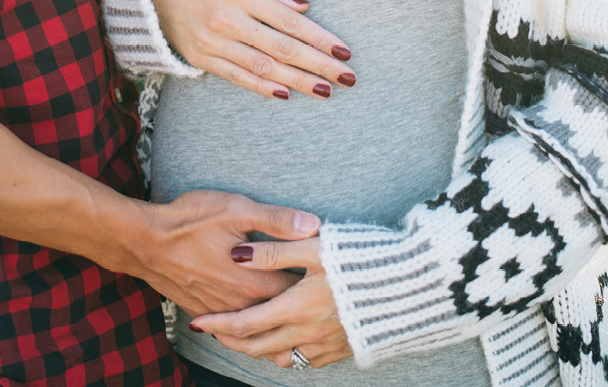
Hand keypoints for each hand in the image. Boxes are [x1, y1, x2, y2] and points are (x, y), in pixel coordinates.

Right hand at [130, 190, 319, 317]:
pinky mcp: (204, 312)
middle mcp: (240, 303)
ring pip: (257, 324)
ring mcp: (220, 311)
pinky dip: (248, 325)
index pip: (297, 290)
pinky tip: (254, 318)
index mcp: (254, 281)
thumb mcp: (236, 210)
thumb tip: (314, 224)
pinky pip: (233, 327)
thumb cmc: (190, 220)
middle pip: (280, 312)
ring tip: (294, 317)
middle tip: (317, 300)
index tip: (327, 275)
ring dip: (274, 318)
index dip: (313, 282)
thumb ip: (277, 220)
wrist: (145, 241)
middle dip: (298, 306)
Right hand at [148, 0, 354, 98]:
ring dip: (297, 81)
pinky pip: (237, 77)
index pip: (289, 21)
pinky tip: (286, 94)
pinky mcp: (201, 58)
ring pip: (263, 67)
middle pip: (282, 48)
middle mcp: (227, 19)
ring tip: (325, 91)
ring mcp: (213, 42)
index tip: (344, 52)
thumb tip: (305, 7)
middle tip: (347, 79)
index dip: (319, 39)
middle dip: (318, 65)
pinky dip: (262, 88)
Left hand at [190, 236, 351, 369]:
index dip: (219, 324)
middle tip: (211, 333)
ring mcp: (327, 345)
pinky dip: (286, 355)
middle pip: (258, 347)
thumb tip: (237, 253)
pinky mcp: (344, 349)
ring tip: (241, 338)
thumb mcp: (314, 246)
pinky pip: (306, 360)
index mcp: (296, 308)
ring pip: (281, 357)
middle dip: (231, 341)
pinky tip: (283, 344)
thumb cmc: (360, 260)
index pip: (246, 324)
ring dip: (256, 350)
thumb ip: (274, 249)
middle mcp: (307, 333)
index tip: (198, 322)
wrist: (410, 285)